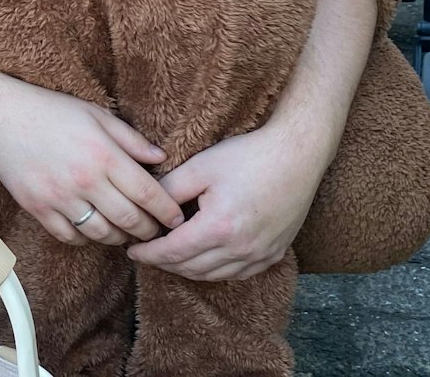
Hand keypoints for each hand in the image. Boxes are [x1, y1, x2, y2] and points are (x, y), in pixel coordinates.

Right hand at [0, 80, 183, 246]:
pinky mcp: (38, 208)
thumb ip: (131, 139)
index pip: (148, 193)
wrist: (1, 116)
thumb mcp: (97, 115)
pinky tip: (93, 230)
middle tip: (155, 231)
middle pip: (129, 219)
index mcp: (104, 155)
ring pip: (101, 234)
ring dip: (119, 238)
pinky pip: (70, 236)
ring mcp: (59, 197)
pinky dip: (86, 239)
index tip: (177, 219)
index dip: (167, 211)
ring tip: (126, 233)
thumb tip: (161, 159)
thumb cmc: (51, 111)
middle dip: (148, 230)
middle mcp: (85, 180)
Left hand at [128, 122, 328, 280]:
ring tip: (170, 257)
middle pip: (190, 268)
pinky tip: (204, 259)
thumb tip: (145, 206)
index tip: (131, 251)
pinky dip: (215, 271)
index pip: (172, 252)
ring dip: (188, 270)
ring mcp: (260, 255)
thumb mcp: (200, 167)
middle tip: (146, 253)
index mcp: (218, 228)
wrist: (297, 154)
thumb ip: (168, 189)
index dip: (148, 254)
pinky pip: (238, 273)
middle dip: (164, 263)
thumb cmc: (248, 155)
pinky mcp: (274, 253)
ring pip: (213, 275)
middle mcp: (240, 249)